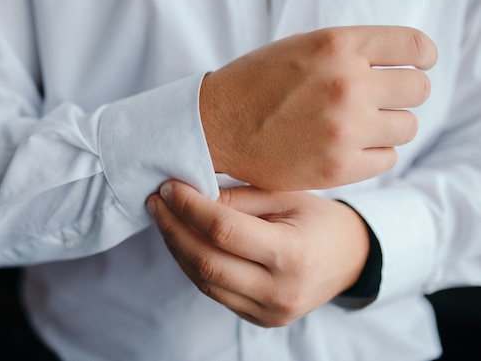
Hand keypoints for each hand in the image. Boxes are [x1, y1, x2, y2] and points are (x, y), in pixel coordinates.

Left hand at [146, 180, 369, 326]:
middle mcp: (280, 291)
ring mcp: (268, 311)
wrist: (349, 258)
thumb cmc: (318, 219)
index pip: (224, 230)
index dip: (189, 207)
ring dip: (177, 247)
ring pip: (203, 280)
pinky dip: (192, 264)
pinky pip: (213, 291)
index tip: (170, 187)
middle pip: (206, 261)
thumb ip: (237, 200)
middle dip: (173, 228)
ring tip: (164, 217)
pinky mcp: (258, 318)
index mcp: (293, 254)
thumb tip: (189, 195)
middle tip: (156, 201)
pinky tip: (183, 239)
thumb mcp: (285, 196)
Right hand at [201, 25, 436, 189]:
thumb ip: (350, 50)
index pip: (415, 47)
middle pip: (418, 89)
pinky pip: (388, 158)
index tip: (417, 66)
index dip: (422, 58)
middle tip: (379, 101)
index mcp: (337, 46)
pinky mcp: (338, 166)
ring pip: (406, 127)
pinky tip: (348, 148)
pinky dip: (374, 153)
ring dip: (388, 126)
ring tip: (358, 127)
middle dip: (402, 94)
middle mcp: (346, 84)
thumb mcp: (301, 46)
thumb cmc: (255, 83)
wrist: (215, 125)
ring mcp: (344, 128)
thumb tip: (398, 65)